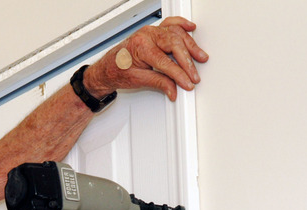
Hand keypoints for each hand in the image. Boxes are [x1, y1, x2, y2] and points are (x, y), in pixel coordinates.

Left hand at [84, 16, 208, 100]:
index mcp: (140, 47)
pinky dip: (182, 25)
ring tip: (200, 56)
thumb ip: (158, 83)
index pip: (165, 62)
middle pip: (174, 44)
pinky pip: (170, 24)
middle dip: (187, 61)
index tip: (187, 83)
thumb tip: (174, 89)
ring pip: (176, 34)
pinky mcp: (153, 32)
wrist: (106, 69)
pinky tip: (191, 28)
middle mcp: (146, 35)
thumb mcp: (137, 80)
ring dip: (190, 45)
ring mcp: (150, 32)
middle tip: (194, 75)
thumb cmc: (116, 72)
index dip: (179, 74)